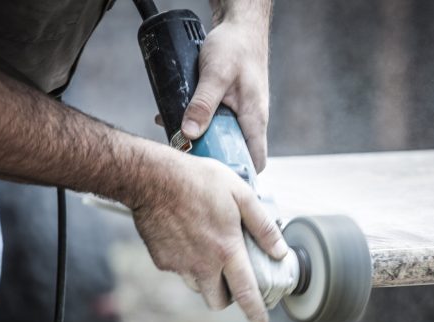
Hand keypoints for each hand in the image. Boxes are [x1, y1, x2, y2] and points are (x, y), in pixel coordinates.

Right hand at [130, 149, 286, 321]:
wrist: (152, 179)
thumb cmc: (199, 181)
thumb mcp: (241, 194)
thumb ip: (263, 226)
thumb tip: (280, 251)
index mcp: (226, 250)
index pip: (245, 293)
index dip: (256, 312)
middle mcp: (203, 265)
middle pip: (218, 301)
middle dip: (228, 296)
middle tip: (231, 276)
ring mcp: (180, 265)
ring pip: (198, 287)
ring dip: (207, 279)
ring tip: (208, 251)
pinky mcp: (162, 261)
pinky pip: (179, 271)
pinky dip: (187, 263)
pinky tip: (187, 239)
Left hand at [180, 19, 269, 171]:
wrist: (239, 26)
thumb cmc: (235, 47)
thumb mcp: (215, 74)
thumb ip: (202, 104)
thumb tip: (188, 133)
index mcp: (255, 119)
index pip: (256, 160)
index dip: (242, 175)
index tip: (219, 182)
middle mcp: (251, 120)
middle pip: (235, 153)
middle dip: (213, 159)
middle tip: (190, 160)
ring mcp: (241, 113)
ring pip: (222, 138)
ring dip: (202, 141)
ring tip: (178, 140)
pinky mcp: (230, 105)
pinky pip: (215, 122)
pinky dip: (198, 124)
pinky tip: (177, 120)